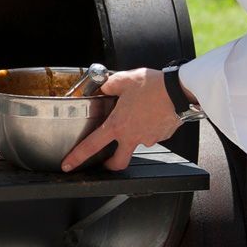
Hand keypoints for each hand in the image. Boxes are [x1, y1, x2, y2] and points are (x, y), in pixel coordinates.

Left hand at [61, 68, 183, 171]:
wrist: (179, 90)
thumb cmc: (153, 86)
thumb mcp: (123, 80)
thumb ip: (108, 86)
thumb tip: (102, 87)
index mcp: (118, 125)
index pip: (91, 146)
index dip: (77, 157)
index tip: (68, 165)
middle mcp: (132, 136)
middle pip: (118, 162)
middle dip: (110, 165)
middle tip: (106, 159)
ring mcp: (148, 138)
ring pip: (137, 142)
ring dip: (134, 134)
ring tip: (137, 115)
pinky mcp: (162, 136)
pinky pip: (151, 134)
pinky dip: (148, 127)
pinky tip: (150, 113)